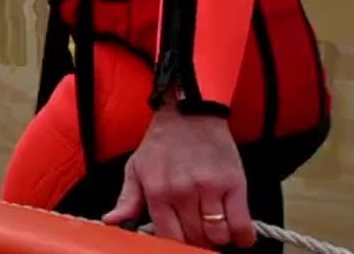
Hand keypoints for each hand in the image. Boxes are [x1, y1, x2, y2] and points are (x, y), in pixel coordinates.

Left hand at [102, 103, 255, 249]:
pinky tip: (237, 234)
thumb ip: (126, 200)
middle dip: (198, 241)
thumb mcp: (136, 168)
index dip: (177, 245)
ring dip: (218, 238)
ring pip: (218, 235)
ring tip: (216, 228)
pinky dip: (242, 237)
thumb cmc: (161, 143)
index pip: (169, 238)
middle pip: (195, 239)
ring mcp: (209, 189)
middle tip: (199, 231)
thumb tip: (111, 222)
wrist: (189, 112)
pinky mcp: (233, 183)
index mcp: (157, 192)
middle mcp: (182, 193)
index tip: (182, 240)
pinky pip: (242, 225)